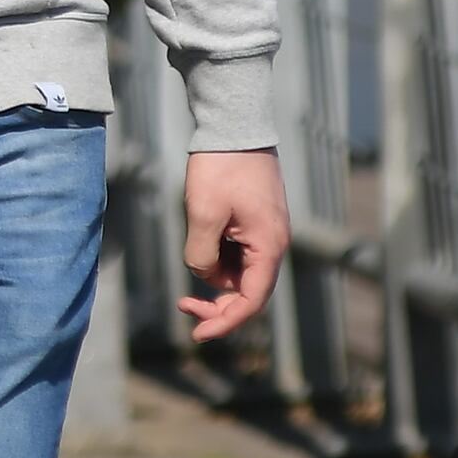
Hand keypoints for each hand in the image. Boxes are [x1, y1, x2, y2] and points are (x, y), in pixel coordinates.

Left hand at [181, 146, 290, 344]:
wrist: (234, 124)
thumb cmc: (221, 167)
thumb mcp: (203, 214)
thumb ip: (201, 255)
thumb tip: (203, 275)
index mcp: (268, 246)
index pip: (252, 301)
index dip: (225, 322)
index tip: (198, 333)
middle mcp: (273, 243)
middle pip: (247, 290)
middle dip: (217, 303)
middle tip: (184, 305)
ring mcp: (266, 231)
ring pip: (240, 271)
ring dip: (214, 275)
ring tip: (191, 249)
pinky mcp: (255, 220)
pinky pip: (239, 252)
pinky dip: (218, 256)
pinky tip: (200, 239)